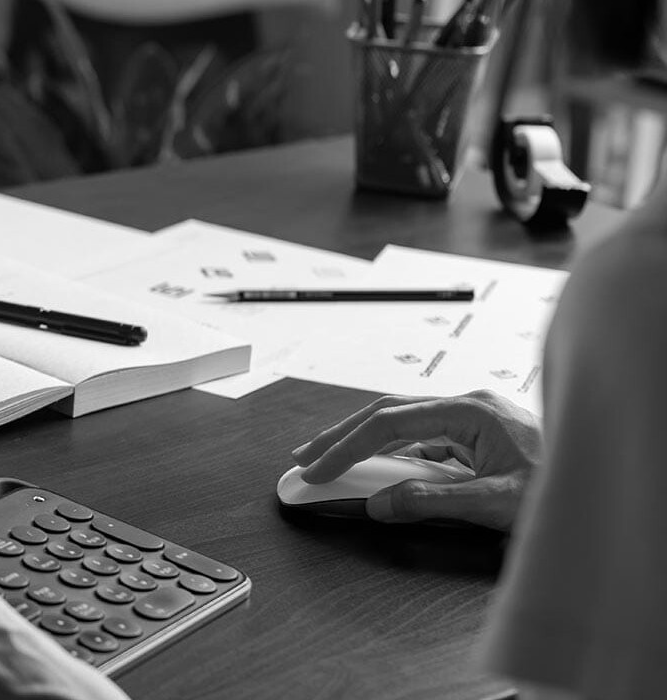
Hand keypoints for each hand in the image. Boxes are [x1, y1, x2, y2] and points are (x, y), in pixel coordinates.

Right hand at [290, 390, 541, 530]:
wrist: (604, 486)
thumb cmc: (563, 490)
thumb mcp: (495, 503)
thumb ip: (431, 501)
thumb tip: (379, 503)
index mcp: (470, 411)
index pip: (389, 423)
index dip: (346, 447)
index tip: (316, 470)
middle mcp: (468, 406)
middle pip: (386, 413)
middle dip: (340, 437)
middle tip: (304, 458)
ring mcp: (472, 419)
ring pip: (401, 424)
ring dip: (362, 443)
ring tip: (328, 462)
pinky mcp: (476, 436)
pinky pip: (422, 440)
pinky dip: (391, 454)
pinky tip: (378, 470)